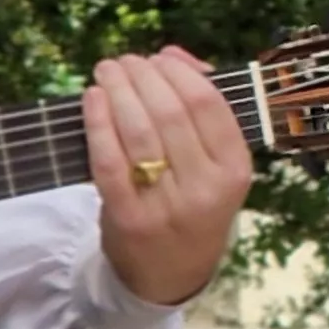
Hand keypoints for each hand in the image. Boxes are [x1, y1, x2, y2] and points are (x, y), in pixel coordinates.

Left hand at [85, 49, 256, 307]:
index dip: (178, 73)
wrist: (171, 273)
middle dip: (143, 77)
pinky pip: (108, 162)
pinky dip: (98, 125)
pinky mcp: (128, 218)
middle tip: (124, 62)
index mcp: (236, 169)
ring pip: (140, 134)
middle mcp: (206, 187)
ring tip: (107, 72)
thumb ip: (203, 109)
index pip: (208, 105)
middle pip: (171, 114)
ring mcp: (167, 205)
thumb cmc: (195, 206)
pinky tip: (92, 100)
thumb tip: (174, 54)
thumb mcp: (217, 165)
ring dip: (119, 93)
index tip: (158, 58)